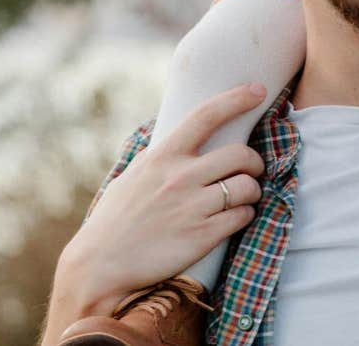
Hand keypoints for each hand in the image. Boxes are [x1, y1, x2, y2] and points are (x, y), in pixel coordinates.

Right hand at [61, 83, 266, 316]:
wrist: (99, 268)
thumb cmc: (114, 220)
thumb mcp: (131, 177)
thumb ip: (155, 156)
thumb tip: (167, 137)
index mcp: (163, 157)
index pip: (206, 115)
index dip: (236, 99)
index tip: (258, 90)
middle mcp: (181, 177)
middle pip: (240, 154)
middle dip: (254, 161)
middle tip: (252, 168)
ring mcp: (193, 206)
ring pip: (247, 186)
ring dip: (253, 190)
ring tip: (245, 196)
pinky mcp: (202, 236)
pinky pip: (242, 216)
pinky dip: (246, 214)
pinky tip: (237, 217)